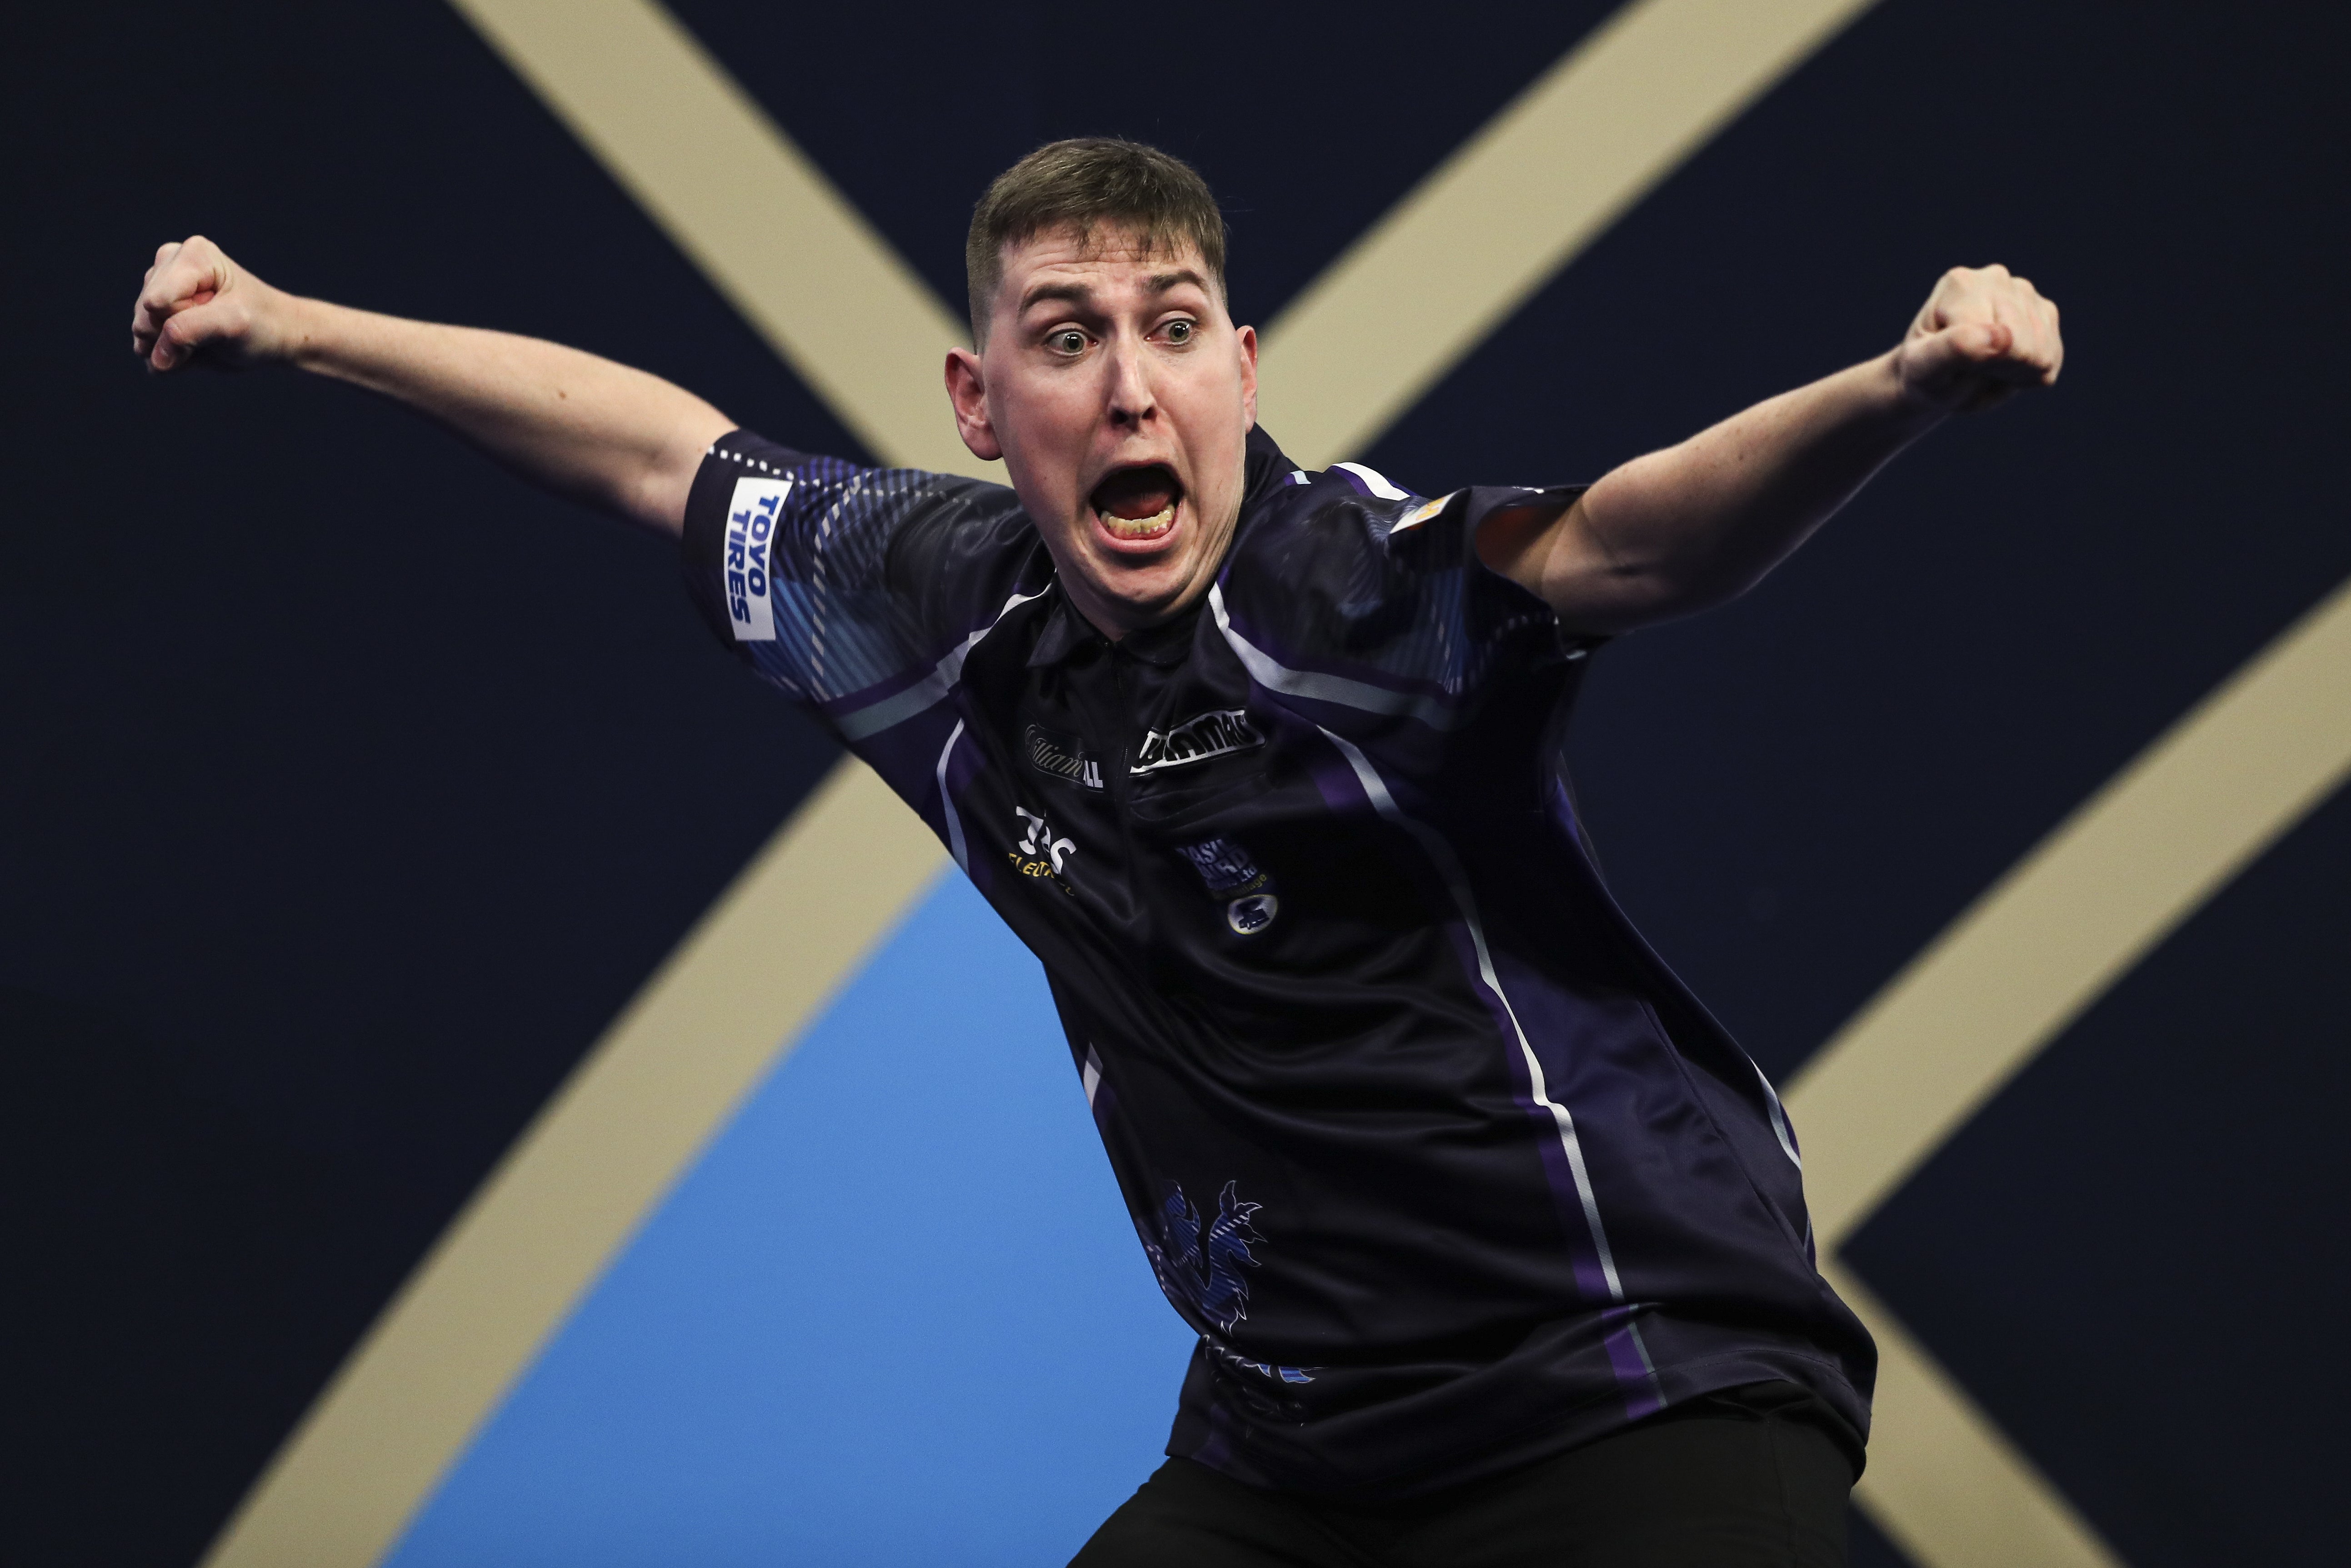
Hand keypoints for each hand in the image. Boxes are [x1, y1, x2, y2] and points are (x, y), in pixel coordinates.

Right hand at [131, 236, 292, 371]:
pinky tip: (194, 348)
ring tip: (206, 338)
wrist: (274, 335)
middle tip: (214, 332)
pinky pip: (146, 348)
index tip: (219, 314)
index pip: (159, 302)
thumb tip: (153, 359)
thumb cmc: (261, 322)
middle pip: (147, 316)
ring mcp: (157, 289)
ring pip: (143, 333)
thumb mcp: (234, 322)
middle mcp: (167, 266)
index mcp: (191, 256)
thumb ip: (189, 330)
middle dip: (178, 334)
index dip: (187, 319)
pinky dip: (171, 357)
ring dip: (174, 348)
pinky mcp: (154, 314)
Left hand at [1891, 264, 2062, 413]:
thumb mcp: (1923, 369)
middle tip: (1967, 369)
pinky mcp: (2044, 313)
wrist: (1933, 379)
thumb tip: (2002, 337)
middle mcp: (1997, 278)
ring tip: (1982, 366)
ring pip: (2041, 355)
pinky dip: (2027, 375)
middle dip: (1996, 370)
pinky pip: (2050, 361)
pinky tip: (2003, 365)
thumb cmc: (1923, 374)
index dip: (1978, 366)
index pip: (1996, 339)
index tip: (1949, 364)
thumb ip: (1955, 349)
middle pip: (2024, 348)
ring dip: (2011, 374)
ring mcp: (2025, 292)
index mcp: (1962, 284)